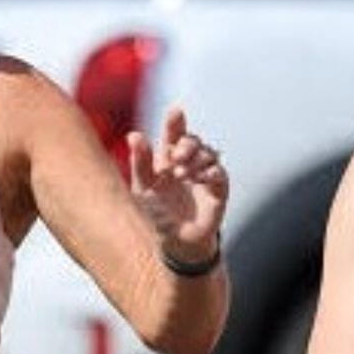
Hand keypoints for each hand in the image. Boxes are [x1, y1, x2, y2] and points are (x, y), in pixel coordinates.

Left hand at [127, 106, 228, 261]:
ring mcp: (205, 176)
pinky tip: (200, 178)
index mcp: (169, 160)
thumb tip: (133, 134)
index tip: (176, 111)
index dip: (175, 122)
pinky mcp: (218, 190)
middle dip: (186, 144)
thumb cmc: (157, 213)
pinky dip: (210, 172)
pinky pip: (220, 173)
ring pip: (209, 153)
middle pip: (193, 140)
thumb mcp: (143, 188)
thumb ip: (139, 162)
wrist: (175, 242)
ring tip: (182, 174)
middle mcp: (189, 163)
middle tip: (175, 157)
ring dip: (196, 159)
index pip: (174, 134)